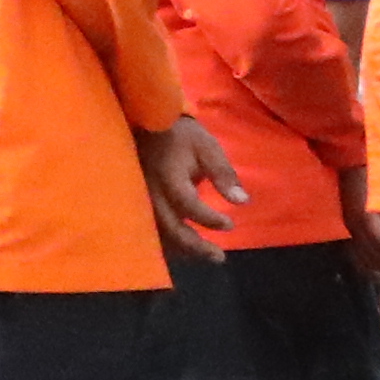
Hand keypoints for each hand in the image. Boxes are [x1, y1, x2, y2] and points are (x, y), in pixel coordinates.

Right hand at [133, 119, 228, 265]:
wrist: (148, 122)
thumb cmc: (183, 137)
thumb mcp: (208, 148)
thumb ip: (224, 175)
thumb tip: (242, 201)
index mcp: (168, 176)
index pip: (188, 204)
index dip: (209, 219)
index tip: (230, 225)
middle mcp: (150, 191)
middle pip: (170, 227)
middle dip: (195, 245)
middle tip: (219, 257)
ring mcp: (141, 198)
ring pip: (158, 232)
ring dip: (182, 248)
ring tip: (206, 255)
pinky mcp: (138, 202)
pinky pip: (151, 228)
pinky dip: (168, 242)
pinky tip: (184, 250)